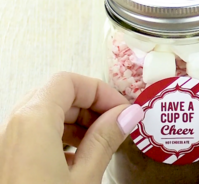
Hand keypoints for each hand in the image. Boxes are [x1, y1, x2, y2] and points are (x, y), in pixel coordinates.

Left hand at [0, 72, 143, 183]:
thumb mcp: (85, 177)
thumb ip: (106, 138)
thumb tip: (128, 114)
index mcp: (33, 120)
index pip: (70, 82)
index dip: (101, 90)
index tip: (123, 109)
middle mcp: (15, 123)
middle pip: (58, 94)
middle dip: (92, 105)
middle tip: (118, 124)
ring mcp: (8, 140)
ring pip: (48, 112)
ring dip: (78, 121)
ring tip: (102, 141)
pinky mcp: (8, 155)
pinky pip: (37, 132)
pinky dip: (62, 136)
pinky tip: (79, 157)